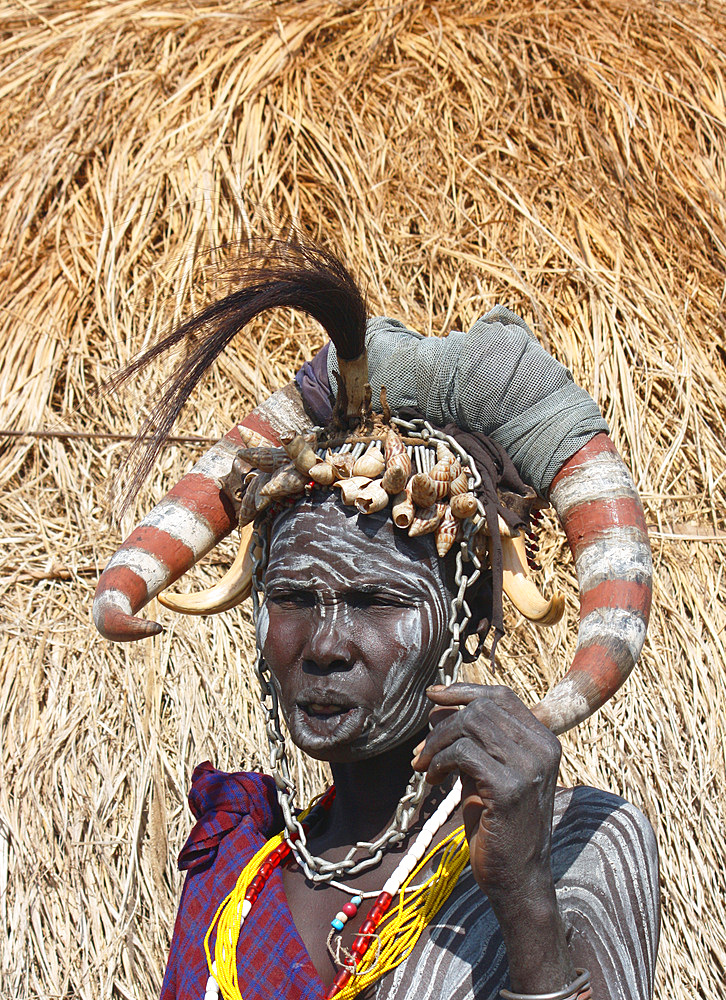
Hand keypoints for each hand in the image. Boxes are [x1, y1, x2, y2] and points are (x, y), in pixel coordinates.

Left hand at [412, 683, 561, 908]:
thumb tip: (436, 707)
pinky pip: (463, 754)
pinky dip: (440, 761)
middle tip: (422, 751)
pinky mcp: (509, 788)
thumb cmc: (499, 825)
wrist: (518, 878)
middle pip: (481, 708)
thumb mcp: (484, 773)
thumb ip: (468, 740)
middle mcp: (542, 748)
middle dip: (443, 723)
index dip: (464, 690)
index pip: (501, 696)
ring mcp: (529, 767)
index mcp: (543, 740)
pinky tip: (433, 779)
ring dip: (437, 743)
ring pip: (469, 725)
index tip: (433, 696)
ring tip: (425, 767)